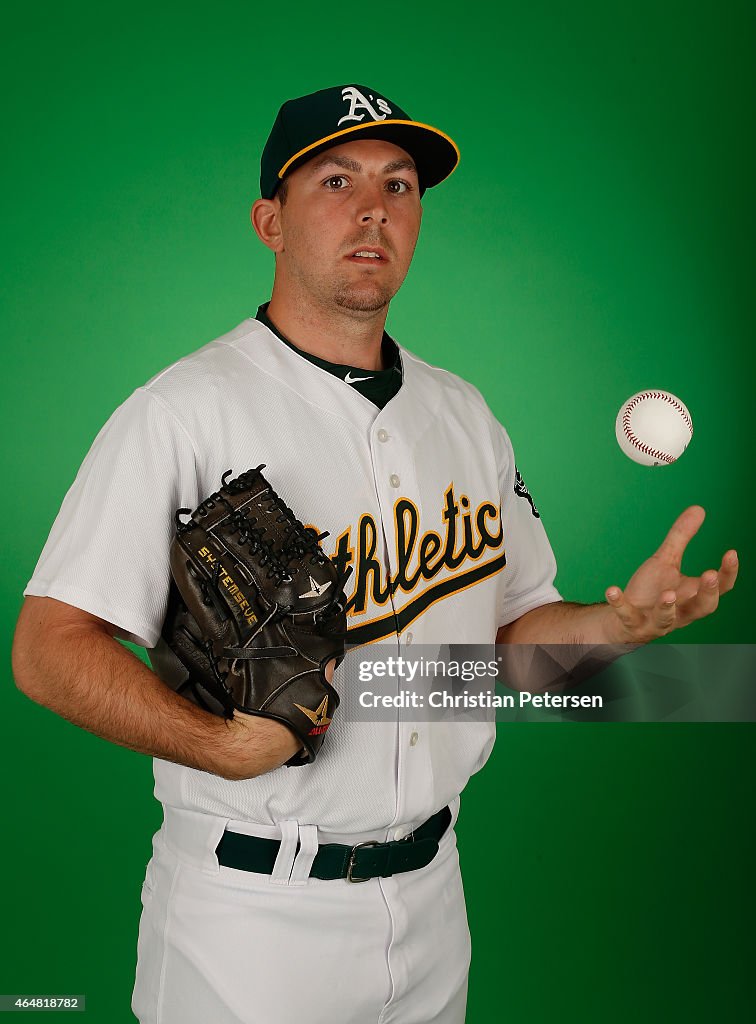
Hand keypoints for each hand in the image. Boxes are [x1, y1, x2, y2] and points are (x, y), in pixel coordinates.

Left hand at [603, 506, 737, 643]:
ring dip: (667, 607)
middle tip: (710, 574)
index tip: (731, 553)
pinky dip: (619, 604)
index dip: (728, 573)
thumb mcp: (666, 561)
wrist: (625, 617)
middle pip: (703, 607)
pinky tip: (612, 589)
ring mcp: (657, 620)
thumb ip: (681, 537)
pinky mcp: (633, 623)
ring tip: (667, 594)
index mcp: (693, 595)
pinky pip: (627, 616)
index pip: (721, 588)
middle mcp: (680, 611)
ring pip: (667, 620)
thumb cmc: (652, 590)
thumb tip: (698, 508)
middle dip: (708, 593)